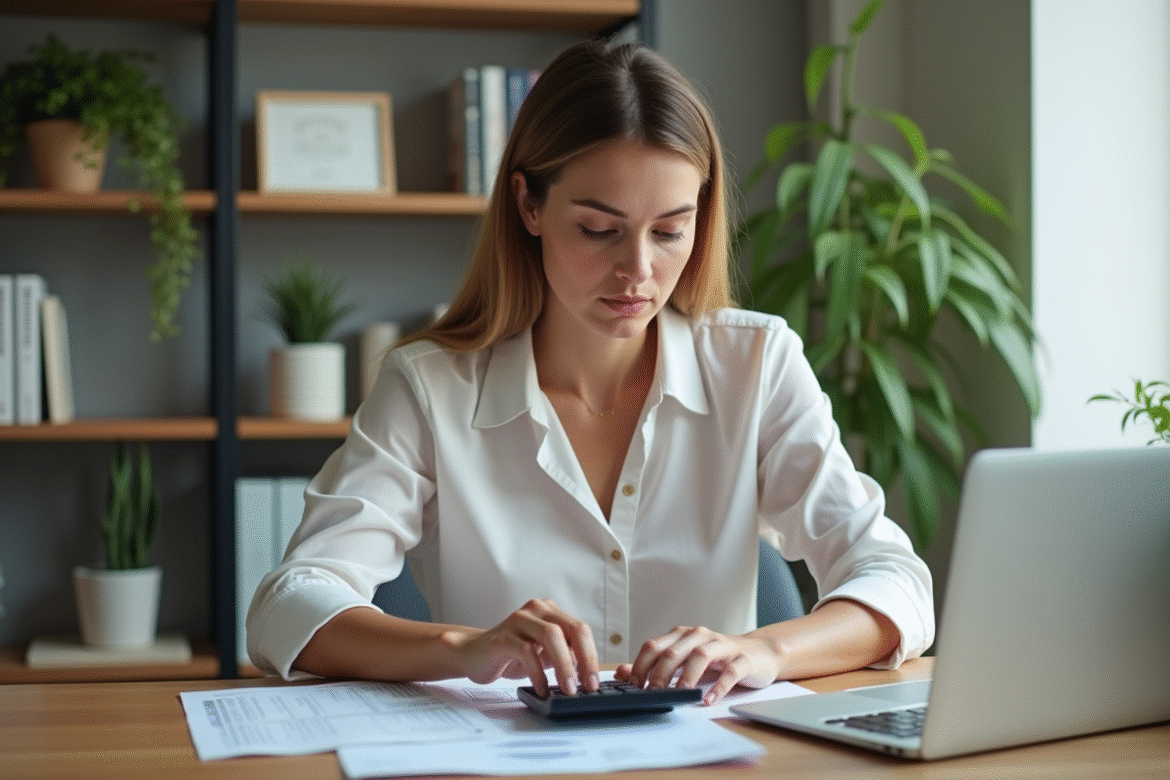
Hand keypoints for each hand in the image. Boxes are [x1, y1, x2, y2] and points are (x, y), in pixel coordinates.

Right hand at [447, 598, 599, 696]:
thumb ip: (565, 656)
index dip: (592, 656)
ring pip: (552, 636)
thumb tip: (589, 674)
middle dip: (585, 659)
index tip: (595, 681)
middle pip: (572, 628)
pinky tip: (542, 689)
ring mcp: (519, 620)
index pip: (580, 630)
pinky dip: (538, 674)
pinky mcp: (503, 636)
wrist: (472, 654)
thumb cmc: (510, 655)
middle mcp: (537, 610)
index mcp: (550, 612)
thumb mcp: (544, 654)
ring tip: (568, 689)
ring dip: (564, 666)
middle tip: (587, 685)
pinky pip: (527, 652)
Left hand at [614, 626, 780, 705]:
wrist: (760, 653)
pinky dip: (718, 687)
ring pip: (700, 656)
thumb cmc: (718, 659)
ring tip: (679, 695)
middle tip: (652, 693)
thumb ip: (655, 666)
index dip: (641, 665)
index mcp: (683, 635)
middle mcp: (700, 636)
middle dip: (659, 673)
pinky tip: (708, 700)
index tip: (633, 686)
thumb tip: (622, 672)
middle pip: (674, 651)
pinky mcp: (743, 659)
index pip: (654, 646)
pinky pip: (730, 672)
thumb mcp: (685, 660)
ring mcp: (723, 646)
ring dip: (686, 677)